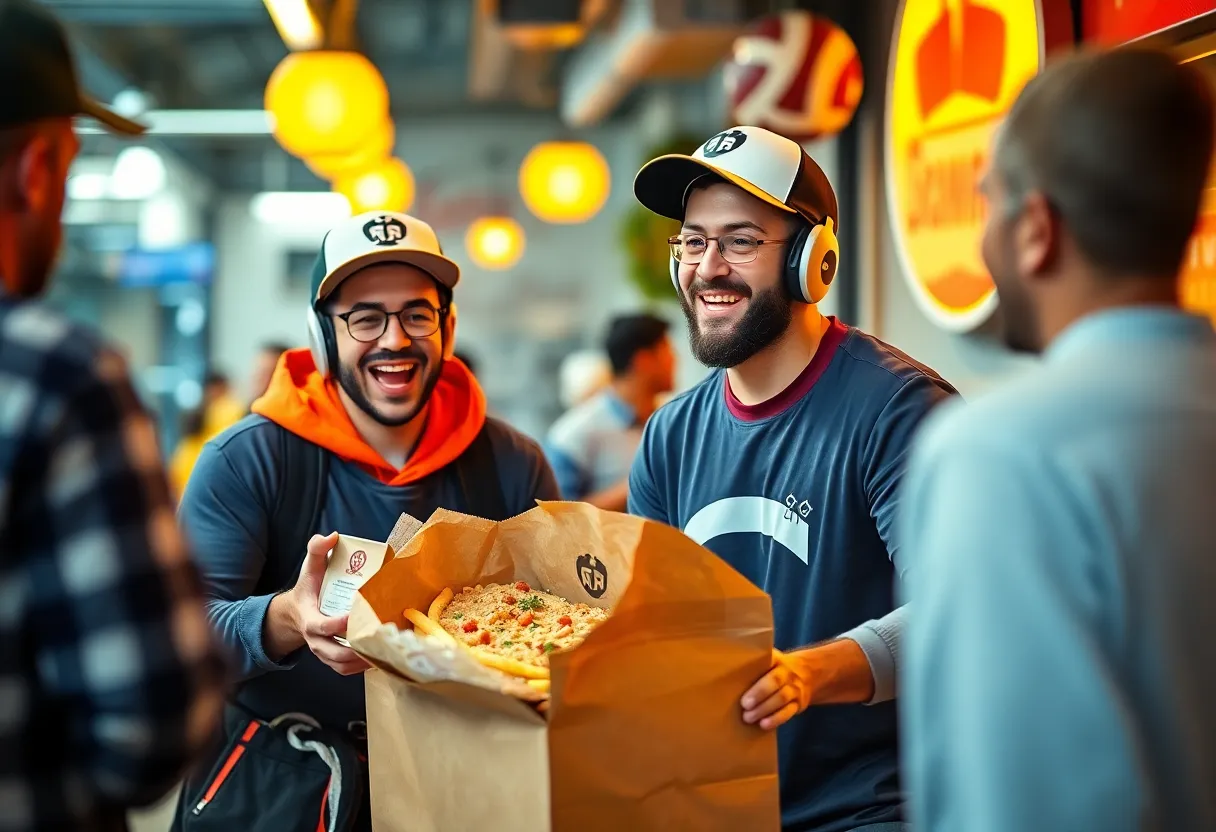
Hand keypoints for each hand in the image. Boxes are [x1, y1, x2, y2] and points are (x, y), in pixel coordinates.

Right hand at [285, 532, 368, 675]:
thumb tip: (332, 536)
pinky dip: (362, 667)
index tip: (357, 617)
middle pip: (335, 653)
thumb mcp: (309, 569)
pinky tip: (380, 657)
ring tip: (386, 650)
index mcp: (309, 619)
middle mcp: (315, 641)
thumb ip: (317, 550)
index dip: (339, 624)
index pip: (323, 627)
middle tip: (382, 637)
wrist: (295, 613)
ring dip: (364, 661)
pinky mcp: (331, 659)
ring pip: (342, 665)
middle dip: (358, 649)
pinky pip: (345, 670)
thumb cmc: (308, 589)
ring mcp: (322, 653)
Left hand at [741, 649, 813, 729]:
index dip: (757, 664)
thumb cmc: (777, 669)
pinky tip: (763, 724)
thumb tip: (725, 670)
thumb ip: (754, 664)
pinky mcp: (798, 704)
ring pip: (781, 698)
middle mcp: (786, 672)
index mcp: (776, 660)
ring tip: (748, 717)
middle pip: (774, 681)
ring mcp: (794, 688)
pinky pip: (788, 712)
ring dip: (764, 709)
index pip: (767, 658)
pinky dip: (776, 719)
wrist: (808, 674)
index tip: (742, 674)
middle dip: (759, 692)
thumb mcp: (770, 661)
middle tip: (744, 704)